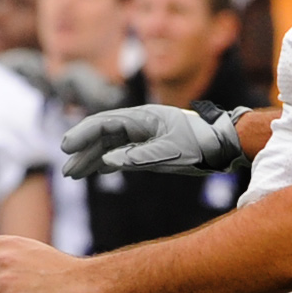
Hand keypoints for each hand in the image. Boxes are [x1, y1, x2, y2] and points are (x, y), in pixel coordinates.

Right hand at [60, 102, 241, 177]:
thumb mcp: (171, 153)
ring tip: (74, 174)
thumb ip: (139, 156)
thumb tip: (108, 160)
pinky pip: (122, 151)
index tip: (66, 148)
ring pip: (111, 144)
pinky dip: (107, 161)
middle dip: (83, 150)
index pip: (105, 124)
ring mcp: (145, 134)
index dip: (83, 135)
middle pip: (103, 134)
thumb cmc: (201, 145)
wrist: (225, 144)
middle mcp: (140, 124)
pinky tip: (96, 170)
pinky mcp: (151, 145)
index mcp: (143, 118)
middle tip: (66, 167)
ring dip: (92, 158)